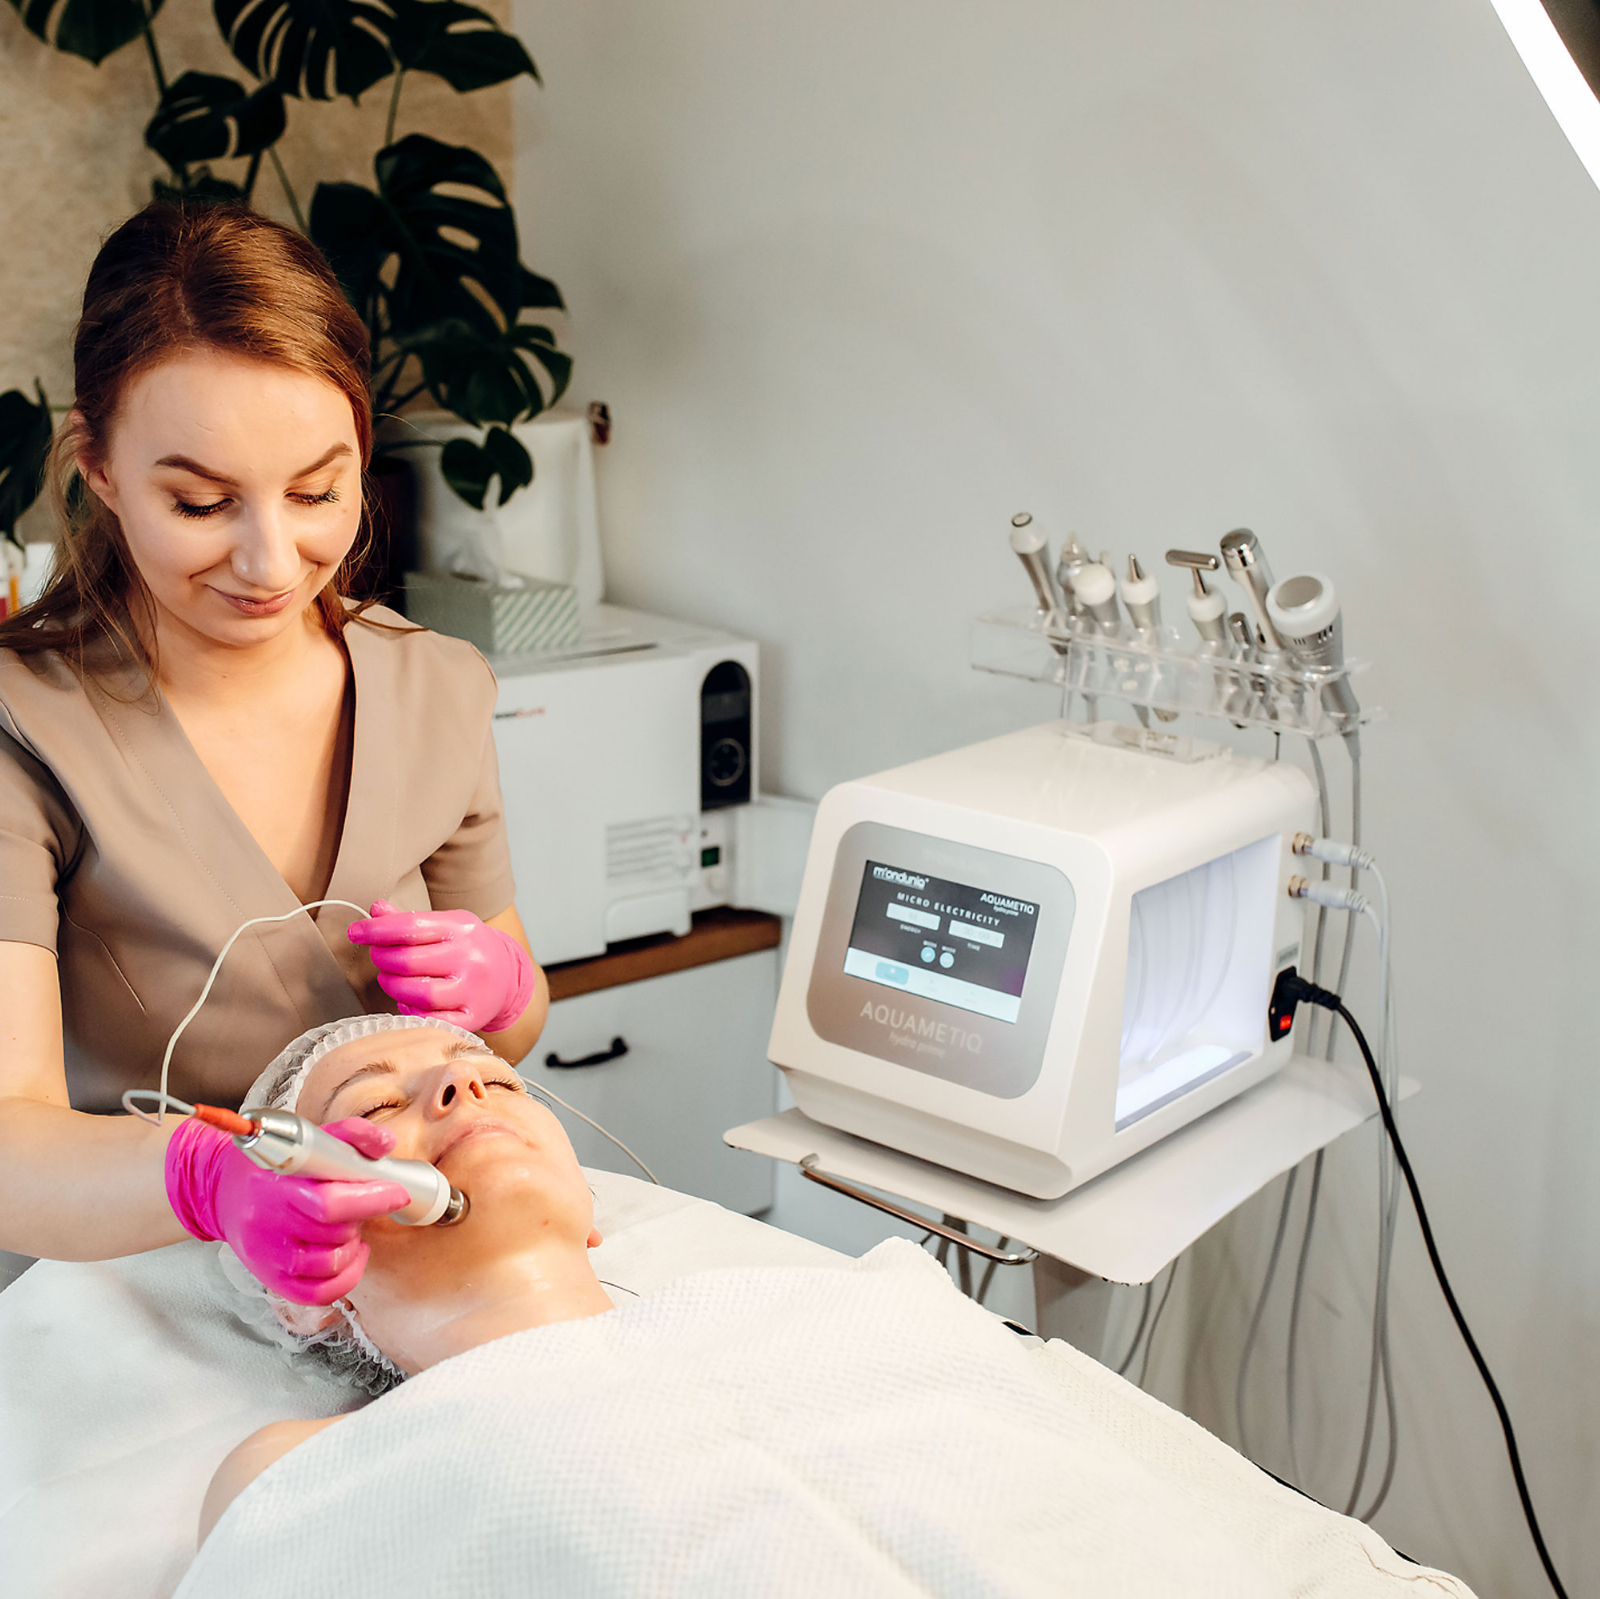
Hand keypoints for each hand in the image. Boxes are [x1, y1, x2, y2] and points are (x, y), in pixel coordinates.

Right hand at [165, 1116, 408, 1305]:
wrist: (224, 1192)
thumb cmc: (273, 1167)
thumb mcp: (308, 1141)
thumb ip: (350, 1135)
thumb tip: (386, 1143)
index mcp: (277, 1187)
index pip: (328, 1204)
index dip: (370, 1200)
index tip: (397, 1192)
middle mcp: (268, 1226)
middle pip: (333, 1234)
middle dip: (361, 1217)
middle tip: (362, 1201)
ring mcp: (267, 1258)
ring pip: (330, 1265)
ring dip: (353, 1246)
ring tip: (349, 1226)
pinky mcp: (271, 1280)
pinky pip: (318, 1294)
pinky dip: (346, 1278)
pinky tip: (350, 1255)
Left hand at [346, 900, 534, 1033]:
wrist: (510, 977)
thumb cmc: (469, 950)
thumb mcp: (447, 926)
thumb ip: (410, 921)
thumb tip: (376, 909)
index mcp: (463, 928)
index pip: (410, 926)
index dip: (376, 930)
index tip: (355, 932)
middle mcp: (471, 958)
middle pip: (408, 961)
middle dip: (382, 959)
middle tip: (379, 958)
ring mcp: (474, 990)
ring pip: (417, 993)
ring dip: (393, 987)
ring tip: (392, 979)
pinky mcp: (473, 1017)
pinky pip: (430, 1020)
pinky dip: (412, 1012)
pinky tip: (411, 1002)